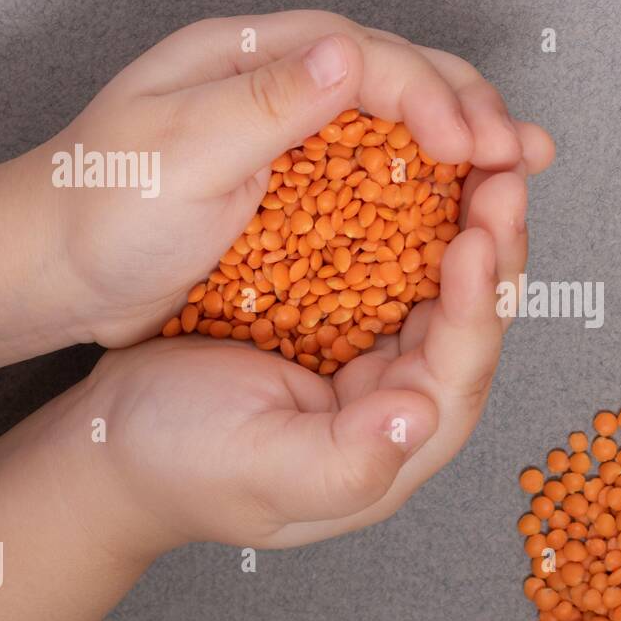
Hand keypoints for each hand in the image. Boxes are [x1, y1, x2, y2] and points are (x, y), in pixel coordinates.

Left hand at [5, 10, 550, 347]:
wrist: (50, 269)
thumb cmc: (96, 209)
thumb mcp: (175, 151)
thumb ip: (263, 101)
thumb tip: (346, 53)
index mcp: (249, 56)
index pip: (365, 56)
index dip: (429, 97)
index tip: (471, 149)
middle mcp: (280, 83)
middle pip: (399, 75)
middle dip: (471, 109)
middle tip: (525, 154)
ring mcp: (291, 134)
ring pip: (399, 123)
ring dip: (467, 141)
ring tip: (523, 166)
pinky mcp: (297, 185)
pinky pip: (378, 175)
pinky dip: (431, 187)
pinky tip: (467, 203)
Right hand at [77, 157, 548, 553]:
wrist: (115, 441)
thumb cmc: (181, 466)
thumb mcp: (261, 469)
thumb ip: (346, 460)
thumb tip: (420, 419)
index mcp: (396, 440)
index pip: (459, 368)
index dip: (477, 304)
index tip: (476, 238)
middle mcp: (401, 392)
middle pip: (470, 314)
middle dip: (492, 242)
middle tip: (505, 168)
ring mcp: (375, 349)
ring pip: (442, 277)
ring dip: (464, 215)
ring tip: (482, 152)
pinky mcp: (343, 311)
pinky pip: (394, 255)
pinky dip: (412, 208)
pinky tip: (422, 159)